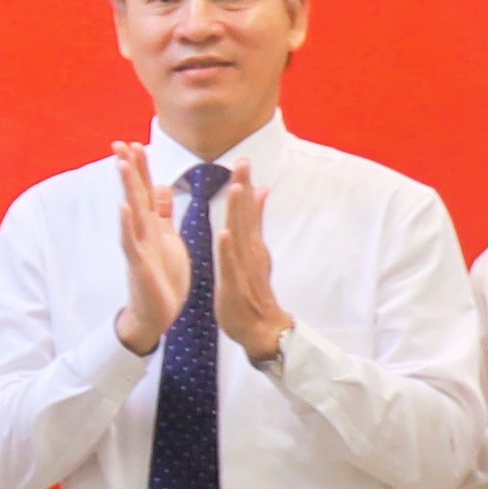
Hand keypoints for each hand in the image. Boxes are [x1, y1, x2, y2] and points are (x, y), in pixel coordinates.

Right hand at [106, 147, 189, 354]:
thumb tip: (164, 187)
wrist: (158, 314)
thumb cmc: (164, 278)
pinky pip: (131, 241)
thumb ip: (164, 214)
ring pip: (132, 212)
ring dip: (127, 188)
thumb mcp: (169, 239)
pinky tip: (123, 207)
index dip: (141, 168)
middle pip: (136, 194)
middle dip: (130, 169)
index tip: (135, 143)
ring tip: (121, 164)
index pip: (146, 190)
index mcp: (153, 225)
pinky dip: (126, 224)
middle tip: (120, 144)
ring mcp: (138, 246)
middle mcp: (143, 231)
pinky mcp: (139, 264)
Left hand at [210, 172, 292, 365]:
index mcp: (252, 244)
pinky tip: (226, 234)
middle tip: (243, 161)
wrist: (261, 330)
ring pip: (241, 236)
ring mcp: (244, 269)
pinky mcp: (235, 286)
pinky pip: (232, 267)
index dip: (245, 183)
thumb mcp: (256, 253)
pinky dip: (229, 250)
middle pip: (247, 215)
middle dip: (244, 187)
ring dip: (240, 213)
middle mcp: (251, 252)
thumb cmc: (252, 291)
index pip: (248, 210)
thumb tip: (261, 192)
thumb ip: (257, 223)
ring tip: (237, 188)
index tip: (243, 158)